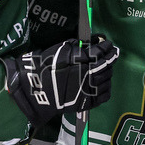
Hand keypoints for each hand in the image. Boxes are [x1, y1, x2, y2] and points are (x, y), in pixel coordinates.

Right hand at [3, 37, 118, 127]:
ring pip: (107, 79)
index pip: (101, 52)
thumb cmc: (44, 67)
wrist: (33, 91)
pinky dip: (106, 88)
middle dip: (111, 59)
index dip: (108, 47)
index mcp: (81, 61)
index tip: (109, 44)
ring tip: (105, 68)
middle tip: (111, 54)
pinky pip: (104, 95)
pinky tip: (103, 83)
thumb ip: (77, 46)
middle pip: (107, 66)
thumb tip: (93, 41)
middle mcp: (88, 75)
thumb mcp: (59, 50)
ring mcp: (88, 90)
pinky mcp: (86, 103)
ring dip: (108, 72)